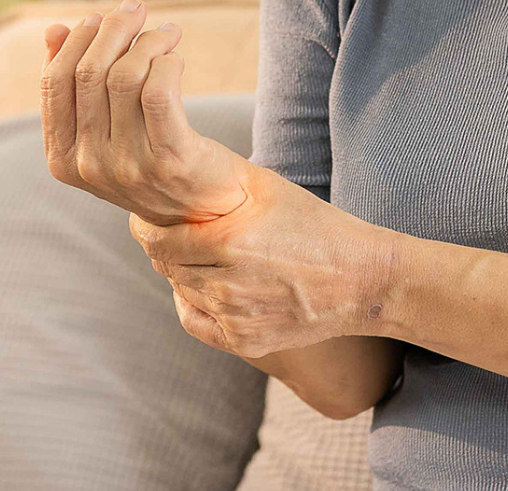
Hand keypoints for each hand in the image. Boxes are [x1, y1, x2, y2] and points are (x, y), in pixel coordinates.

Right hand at [41, 0, 249, 225]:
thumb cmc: (150, 156)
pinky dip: (166, 61)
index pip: (54, 83)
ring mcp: (128, 165)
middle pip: (90, 73)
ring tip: (166, 32)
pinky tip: (175, 58)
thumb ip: (76, 85)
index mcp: (62, 158)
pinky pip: (159, 90)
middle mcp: (90, 165)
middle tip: (134, 10)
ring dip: (147, 40)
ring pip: (124, 76)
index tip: (98, 19)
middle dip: (112, 30)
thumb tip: (54, 30)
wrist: (205, 208)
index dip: (76, 42)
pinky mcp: (170, 159)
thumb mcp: (104, 129)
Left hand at [129, 170, 397, 358]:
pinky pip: (198, 322)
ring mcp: (236, 319)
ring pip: (183, 293)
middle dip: (164, 250)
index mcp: (231, 242)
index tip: (144, 220)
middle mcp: (228, 285)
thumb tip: (178, 165)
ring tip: (199, 256)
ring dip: (184, 274)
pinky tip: (204, 288)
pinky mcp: (245, 343)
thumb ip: (224, 180)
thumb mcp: (272, 189)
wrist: (363, 280)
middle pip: (168, 267)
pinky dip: (195, 304)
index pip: (160, 241)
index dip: (146, 229)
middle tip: (169, 234)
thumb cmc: (318, 226)